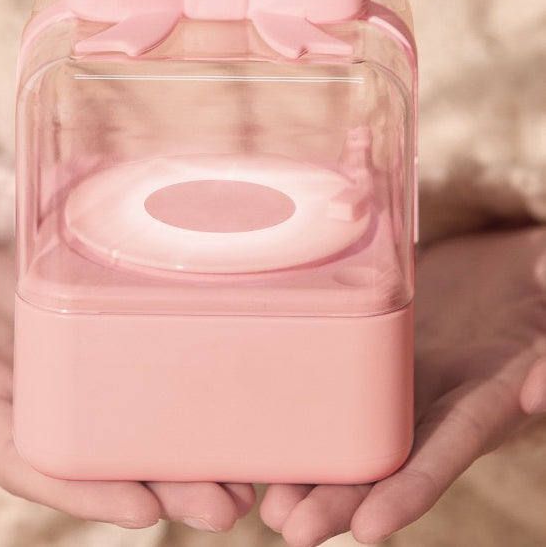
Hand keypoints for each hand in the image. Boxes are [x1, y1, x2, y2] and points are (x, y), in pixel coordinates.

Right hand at [0, 244, 254, 530]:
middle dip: (164, 488)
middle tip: (227, 508)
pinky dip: (179, 396)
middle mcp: (37, 409)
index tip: (144, 513)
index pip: (39, 464)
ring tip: (248, 475)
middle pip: (104, 458)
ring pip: (132, 425)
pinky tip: (227, 406)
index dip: (88, 492)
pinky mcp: (92, 341)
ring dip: (188, 454)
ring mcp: (70, 378)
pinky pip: (139, 374)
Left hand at [260, 226, 545, 545]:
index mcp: (484, 397)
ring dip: (314, 468)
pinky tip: (268, 431)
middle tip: (290, 528)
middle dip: (341, 498)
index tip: (367, 530)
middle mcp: (436, 398)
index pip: (445, 450)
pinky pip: (338, 382)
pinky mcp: (373, 349)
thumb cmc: (537, 286)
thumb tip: (538, 395)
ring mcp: (401, 376)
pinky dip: (306, 412)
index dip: (409, 491)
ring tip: (267, 501)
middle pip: (388, 457)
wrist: (504, 264)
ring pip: (354, 430)